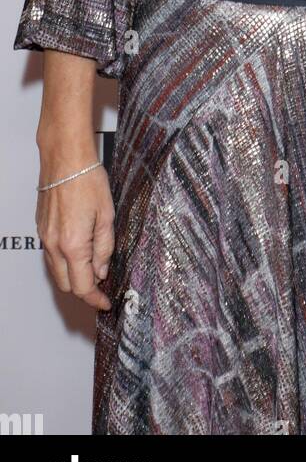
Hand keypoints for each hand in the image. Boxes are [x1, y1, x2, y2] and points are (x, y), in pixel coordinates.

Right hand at [36, 160, 114, 311]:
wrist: (65, 158)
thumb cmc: (89, 181)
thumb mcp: (107, 215)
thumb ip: (104, 247)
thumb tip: (101, 271)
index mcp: (74, 245)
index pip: (82, 287)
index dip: (95, 299)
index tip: (106, 303)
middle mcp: (54, 246)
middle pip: (66, 284)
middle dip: (84, 289)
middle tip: (103, 284)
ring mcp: (44, 237)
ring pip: (56, 271)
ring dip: (73, 275)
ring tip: (93, 267)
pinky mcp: (41, 228)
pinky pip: (51, 255)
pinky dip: (64, 260)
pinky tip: (79, 249)